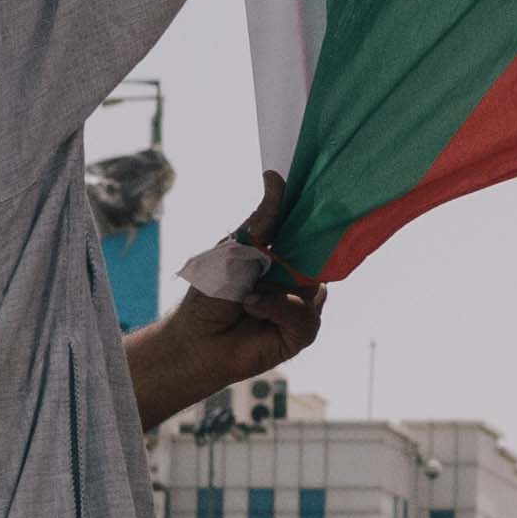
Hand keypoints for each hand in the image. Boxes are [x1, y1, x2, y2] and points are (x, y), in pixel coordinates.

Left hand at [129, 174, 330, 427]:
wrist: (194, 340)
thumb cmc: (208, 293)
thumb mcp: (233, 247)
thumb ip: (262, 220)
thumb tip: (274, 177)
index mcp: (282, 255)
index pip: (308, 231)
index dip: (315, 217)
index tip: (319, 199)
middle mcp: (296, 279)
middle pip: (321, 258)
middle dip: (308, 251)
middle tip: (284, 248)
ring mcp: (301, 306)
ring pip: (315, 288)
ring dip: (280, 287)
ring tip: (248, 293)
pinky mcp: (301, 333)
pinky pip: (306, 316)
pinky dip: (279, 308)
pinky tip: (253, 307)